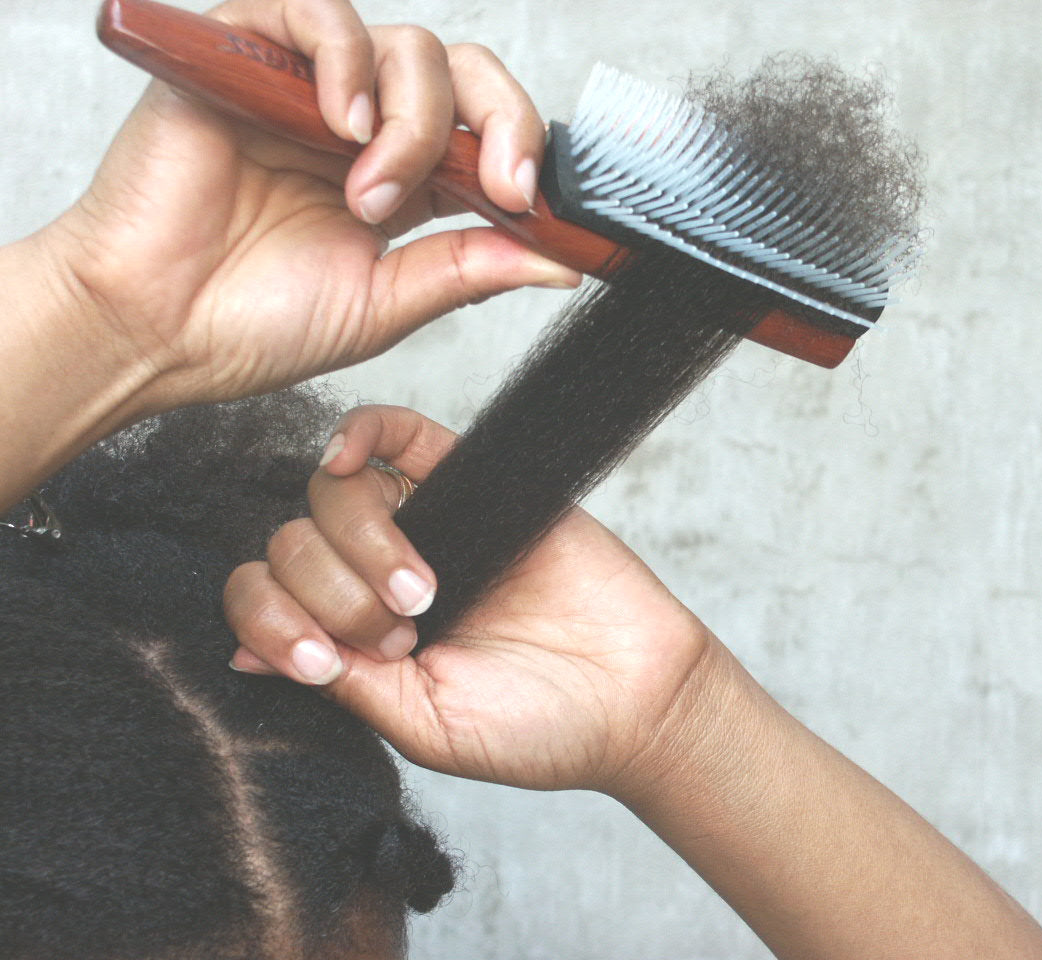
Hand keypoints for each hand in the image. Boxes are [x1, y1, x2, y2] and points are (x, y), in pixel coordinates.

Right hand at [45, 0, 578, 409]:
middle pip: (462, 74)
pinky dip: (346, 60)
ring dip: (413, 121)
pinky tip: (343, 124)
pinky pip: (316, 14)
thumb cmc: (252, 323)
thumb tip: (557, 263)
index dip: (524, 155)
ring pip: (404, 46)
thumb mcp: (386, 304)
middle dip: (499, 125)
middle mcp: (363, 128)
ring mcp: (307, 92)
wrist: (156, 332)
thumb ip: (468, 271)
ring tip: (372, 195)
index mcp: (404, 182)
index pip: (487, 132)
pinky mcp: (244, 59)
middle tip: (498, 188)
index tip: (539, 209)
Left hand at [223, 404, 709, 792]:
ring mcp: (425, 525)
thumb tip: (248, 657)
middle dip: (332, 593)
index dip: (271, 622)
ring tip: (426, 592)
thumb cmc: (538, 726)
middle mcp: (377, 577)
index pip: (266, 601)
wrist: (634, 694)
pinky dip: (364, 430)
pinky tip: (349, 457)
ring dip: (358, 540)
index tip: (324, 662)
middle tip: (405, 633)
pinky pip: (403, 435)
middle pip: (294, 543)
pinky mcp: (475, 484)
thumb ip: (344, 684)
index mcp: (355, 638)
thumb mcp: (423, 726)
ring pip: (336, 491)